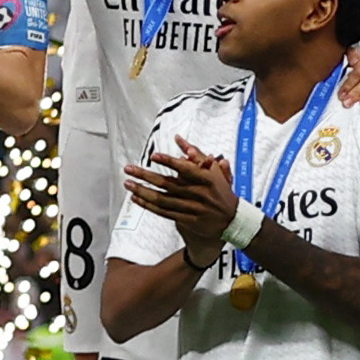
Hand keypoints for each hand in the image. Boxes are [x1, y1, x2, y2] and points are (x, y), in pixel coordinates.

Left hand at [120, 135, 238, 253]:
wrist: (232, 220)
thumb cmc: (221, 191)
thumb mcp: (214, 170)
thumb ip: (196, 155)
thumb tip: (179, 139)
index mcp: (206, 179)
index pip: (185, 169)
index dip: (170, 162)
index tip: (154, 155)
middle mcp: (197, 193)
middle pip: (167, 184)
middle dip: (146, 176)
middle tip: (129, 168)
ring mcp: (191, 208)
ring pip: (162, 199)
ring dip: (143, 191)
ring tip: (128, 183)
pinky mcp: (186, 220)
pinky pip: (163, 212)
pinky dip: (149, 205)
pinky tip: (136, 198)